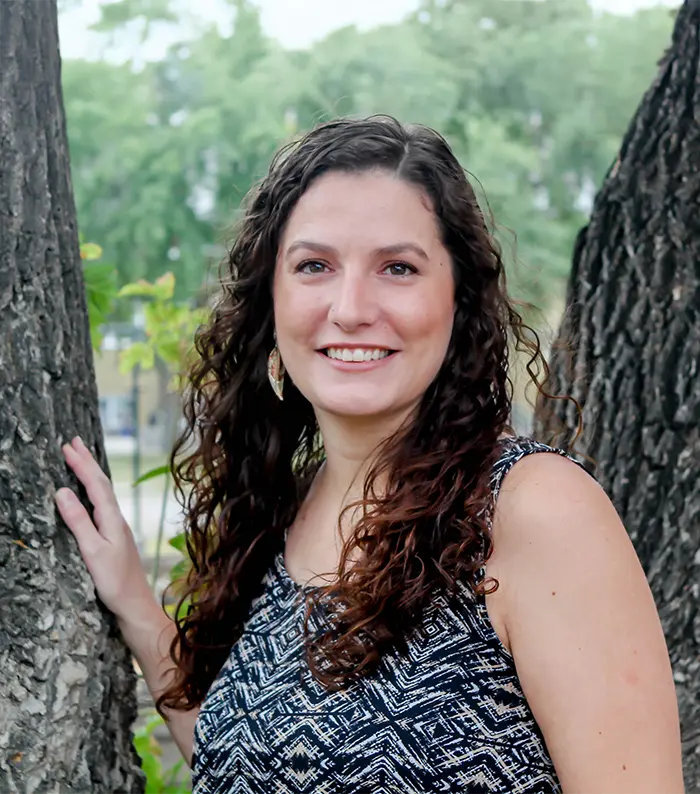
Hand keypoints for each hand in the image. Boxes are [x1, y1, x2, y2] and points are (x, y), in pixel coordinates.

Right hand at [55, 436, 154, 621]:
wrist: (136, 605)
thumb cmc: (115, 582)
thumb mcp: (92, 551)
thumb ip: (79, 521)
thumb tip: (62, 492)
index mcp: (113, 519)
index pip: (96, 484)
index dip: (82, 464)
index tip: (68, 446)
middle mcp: (117, 519)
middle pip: (102, 484)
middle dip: (88, 462)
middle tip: (74, 441)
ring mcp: (117, 528)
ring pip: (103, 493)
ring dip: (91, 474)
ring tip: (81, 459)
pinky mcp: (115, 538)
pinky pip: (102, 505)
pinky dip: (94, 491)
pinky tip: (91, 495)